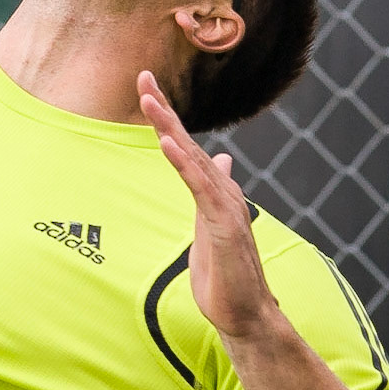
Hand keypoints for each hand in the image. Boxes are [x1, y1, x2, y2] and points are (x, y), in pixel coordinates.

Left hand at [137, 70, 278, 341]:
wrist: (247, 313)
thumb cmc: (227, 275)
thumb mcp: (211, 226)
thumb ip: (212, 194)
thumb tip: (221, 162)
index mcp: (212, 192)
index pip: (185, 147)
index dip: (165, 117)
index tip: (145, 89)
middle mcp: (220, 192)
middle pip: (186, 142)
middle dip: (163, 109)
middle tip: (141, 76)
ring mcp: (224, 207)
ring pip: (192, 158)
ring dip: (169, 127)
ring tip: (149, 100)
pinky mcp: (223, 225)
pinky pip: (199, 187)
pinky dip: (183, 163)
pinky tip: (167, 142)